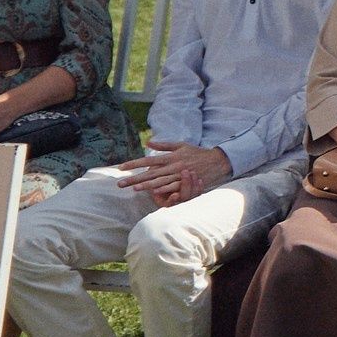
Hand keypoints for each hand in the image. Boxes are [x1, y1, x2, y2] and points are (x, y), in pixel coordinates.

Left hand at [114, 141, 232, 206]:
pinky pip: (173, 187)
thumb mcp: (181, 145)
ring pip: (159, 181)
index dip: (134, 164)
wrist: (217, 161)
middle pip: (150, 173)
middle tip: (119, 183)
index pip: (148, 161)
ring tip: (133, 189)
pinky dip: (163, 189)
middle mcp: (173, 166)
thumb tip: (148, 143)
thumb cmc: (197, 153)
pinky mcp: (186, 182)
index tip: (121, 168)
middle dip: (134, 178)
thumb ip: (164, 146)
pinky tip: (154, 193)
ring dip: (146, 185)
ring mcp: (179, 175)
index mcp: (170, 157)